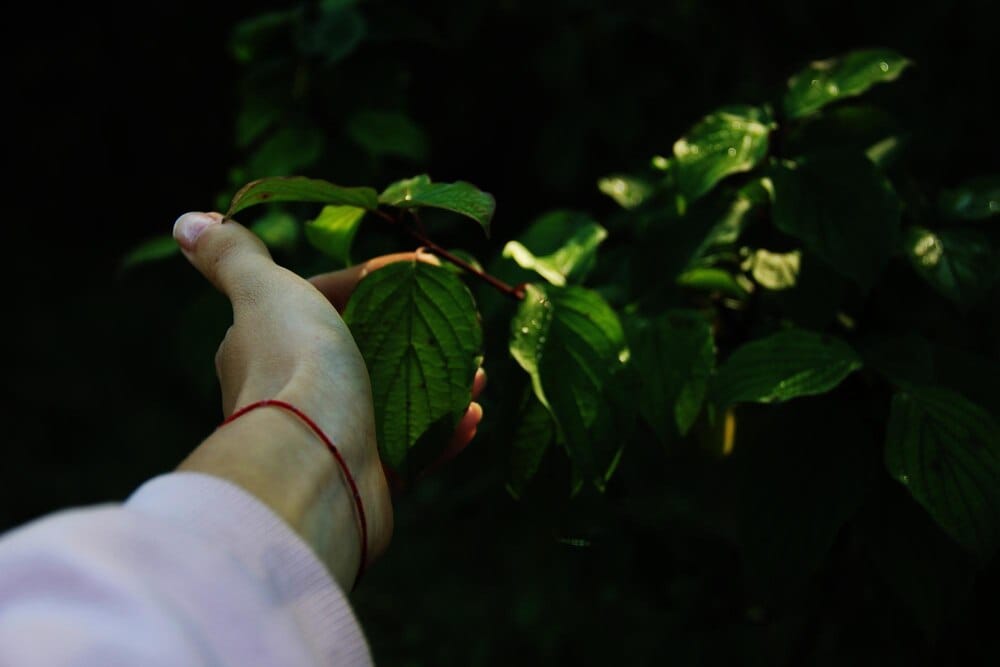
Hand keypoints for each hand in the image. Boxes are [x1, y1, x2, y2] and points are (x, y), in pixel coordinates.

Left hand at [169, 211, 481, 588]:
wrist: (314, 466)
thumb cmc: (293, 368)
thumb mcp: (265, 291)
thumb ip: (232, 256)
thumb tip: (187, 223)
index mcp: (265, 346)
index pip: (324, 299)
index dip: (374, 280)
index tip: (423, 270)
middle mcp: (294, 394)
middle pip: (364, 352)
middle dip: (413, 336)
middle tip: (458, 326)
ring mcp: (332, 439)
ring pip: (395, 403)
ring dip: (440, 386)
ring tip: (478, 375)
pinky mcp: (366, 479)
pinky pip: (412, 450)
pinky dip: (444, 433)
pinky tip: (473, 419)